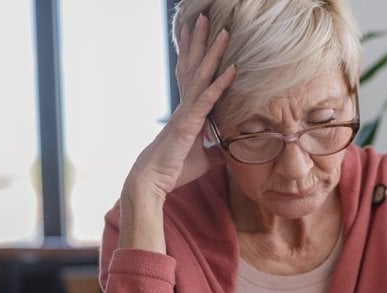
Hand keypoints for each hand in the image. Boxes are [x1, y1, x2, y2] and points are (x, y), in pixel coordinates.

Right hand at [119, 14, 235, 250]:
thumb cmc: (174, 169)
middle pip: (195, 66)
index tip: (199, 33)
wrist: (153, 181)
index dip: (197, 53)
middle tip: (206, 17)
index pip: (194, 75)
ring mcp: (187, 112)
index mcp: (188, 110)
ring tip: (222, 29)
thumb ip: (215, 150)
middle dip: (201, 41)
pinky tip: (233, 68)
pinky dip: (221, 83)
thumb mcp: (203, 158)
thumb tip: (228, 151)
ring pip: (202, 75)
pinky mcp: (189, 123)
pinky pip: (208, 99)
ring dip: (213, 52)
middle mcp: (186, 105)